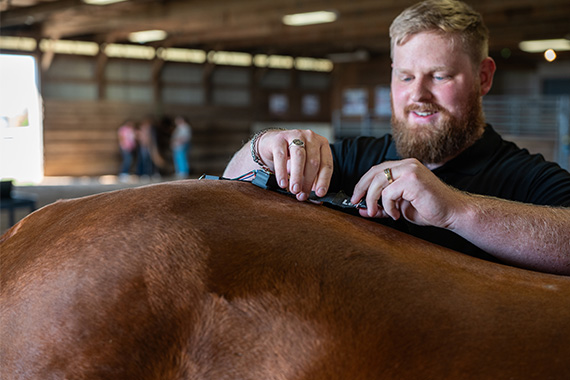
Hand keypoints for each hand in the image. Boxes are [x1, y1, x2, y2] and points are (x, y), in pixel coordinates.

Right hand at [258, 129, 332, 200]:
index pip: (326, 164)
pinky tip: (282, 183)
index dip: (324, 181)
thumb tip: (317, 200)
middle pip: (313, 161)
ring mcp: (295, 135)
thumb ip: (312, 182)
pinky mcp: (279, 138)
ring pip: (299, 157)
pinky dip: (282, 172)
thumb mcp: (305, 168)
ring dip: (297, 176)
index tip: (320, 194)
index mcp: (322, 144)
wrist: (272, 143)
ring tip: (294, 190)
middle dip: (308, 181)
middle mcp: (311, 137)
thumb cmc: (292, 157)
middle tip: (302, 195)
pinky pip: (281, 156)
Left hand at [350, 158, 465, 228]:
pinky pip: (389, 193)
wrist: (452, 212)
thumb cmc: (429, 208)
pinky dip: (388, 206)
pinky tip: (397, 214)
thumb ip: (382, 205)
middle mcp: (407, 164)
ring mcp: (410, 170)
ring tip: (380, 213)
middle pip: (374, 173)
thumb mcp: (400, 207)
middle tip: (357, 203)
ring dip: (374, 200)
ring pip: (378, 182)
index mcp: (405, 167)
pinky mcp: (412, 180)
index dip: (363, 183)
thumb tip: (362, 209)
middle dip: (362, 189)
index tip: (355, 196)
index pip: (377, 170)